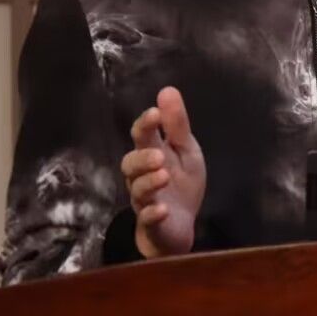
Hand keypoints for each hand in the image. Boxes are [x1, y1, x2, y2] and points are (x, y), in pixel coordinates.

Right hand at [121, 86, 206, 256]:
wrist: (180, 225)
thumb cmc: (181, 183)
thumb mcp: (186, 150)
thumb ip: (177, 124)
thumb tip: (167, 90)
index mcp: (151, 153)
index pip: (141, 136)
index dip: (145, 124)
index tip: (155, 114)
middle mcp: (141, 176)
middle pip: (130, 164)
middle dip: (142, 158)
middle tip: (159, 156)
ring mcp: (145, 200)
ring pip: (138, 190)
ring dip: (149, 182)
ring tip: (163, 176)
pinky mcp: (152, 223)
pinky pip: (147, 219)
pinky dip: (153, 213)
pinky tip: (162, 208)